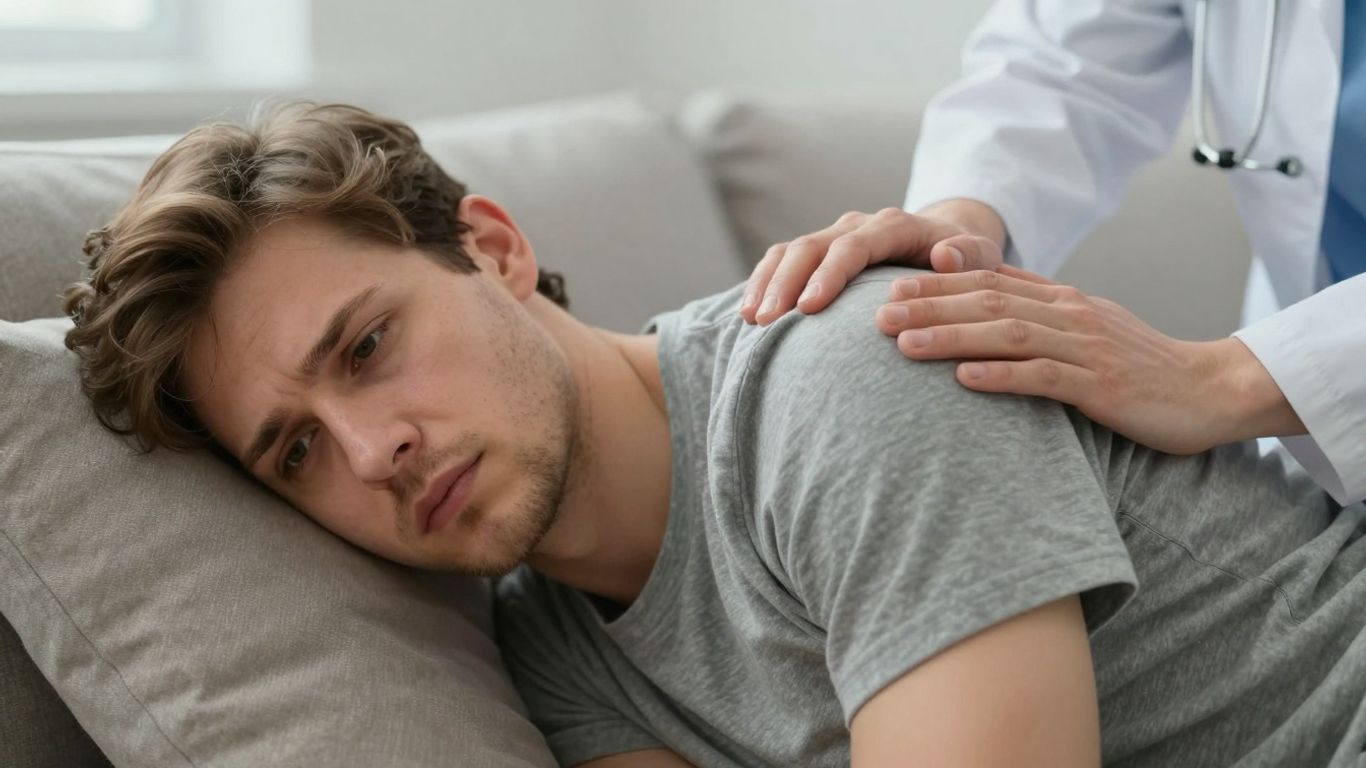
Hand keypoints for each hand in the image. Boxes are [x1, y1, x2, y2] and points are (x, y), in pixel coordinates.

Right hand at [739, 202, 1005, 325]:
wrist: (948, 244)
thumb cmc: (965, 260)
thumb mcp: (981, 257)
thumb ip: (968, 255)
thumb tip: (945, 256)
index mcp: (893, 226)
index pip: (852, 247)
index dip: (828, 275)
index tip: (808, 308)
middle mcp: (858, 226)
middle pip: (811, 247)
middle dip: (785, 284)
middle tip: (766, 321)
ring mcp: (834, 237)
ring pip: (789, 252)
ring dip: (767, 284)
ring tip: (752, 321)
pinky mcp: (819, 253)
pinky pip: (782, 261)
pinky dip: (763, 283)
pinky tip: (749, 313)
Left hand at [874, 266, 1306, 454]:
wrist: (1209, 390)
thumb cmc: (1136, 366)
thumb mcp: (1083, 330)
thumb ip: (1035, 315)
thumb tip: (977, 306)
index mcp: (1062, 300)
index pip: (988, 281)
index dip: (936, 283)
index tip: (887, 288)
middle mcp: (1070, 314)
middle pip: (988, 301)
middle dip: (928, 306)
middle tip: (876, 315)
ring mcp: (1087, 348)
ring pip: (1008, 334)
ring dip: (952, 338)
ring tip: (904, 346)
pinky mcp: (1102, 386)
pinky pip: (1045, 378)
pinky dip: (1002, 377)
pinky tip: (964, 381)